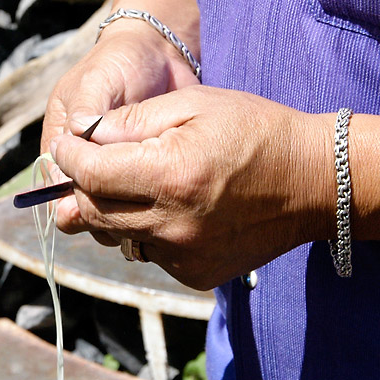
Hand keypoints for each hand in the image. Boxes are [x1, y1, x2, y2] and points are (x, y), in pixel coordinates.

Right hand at [41, 19, 198, 235]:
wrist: (161, 54)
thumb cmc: (121, 62)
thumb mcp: (98, 81)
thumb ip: (86, 111)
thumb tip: (73, 145)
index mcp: (63, 137)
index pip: (57, 179)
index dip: (70, 196)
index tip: (92, 203)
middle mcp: (85, 157)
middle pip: (83, 198)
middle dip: (97, 208)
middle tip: (121, 210)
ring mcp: (115, 165)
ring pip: (110, 204)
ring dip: (122, 211)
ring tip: (142, 208)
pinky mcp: (143, 169)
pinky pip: (137, 198)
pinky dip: (144, 204)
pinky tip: (159, 205)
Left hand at [49, 85, 335, 289]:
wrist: (312, 182)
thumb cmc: (256, 131)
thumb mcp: (194, 105)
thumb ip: (133, 121)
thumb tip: (85, 135)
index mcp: (171, 177)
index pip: (89, 174)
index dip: (69, 156)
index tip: (66, 144)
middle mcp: (173, 226)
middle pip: (93, 211)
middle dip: (83, 184)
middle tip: (92, 162)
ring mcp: (185, 257)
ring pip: (118, 235)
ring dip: (114, 208)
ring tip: (138, 181)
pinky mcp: (197, 275)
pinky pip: (149, 252)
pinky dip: (146, 230)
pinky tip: (171, 208)